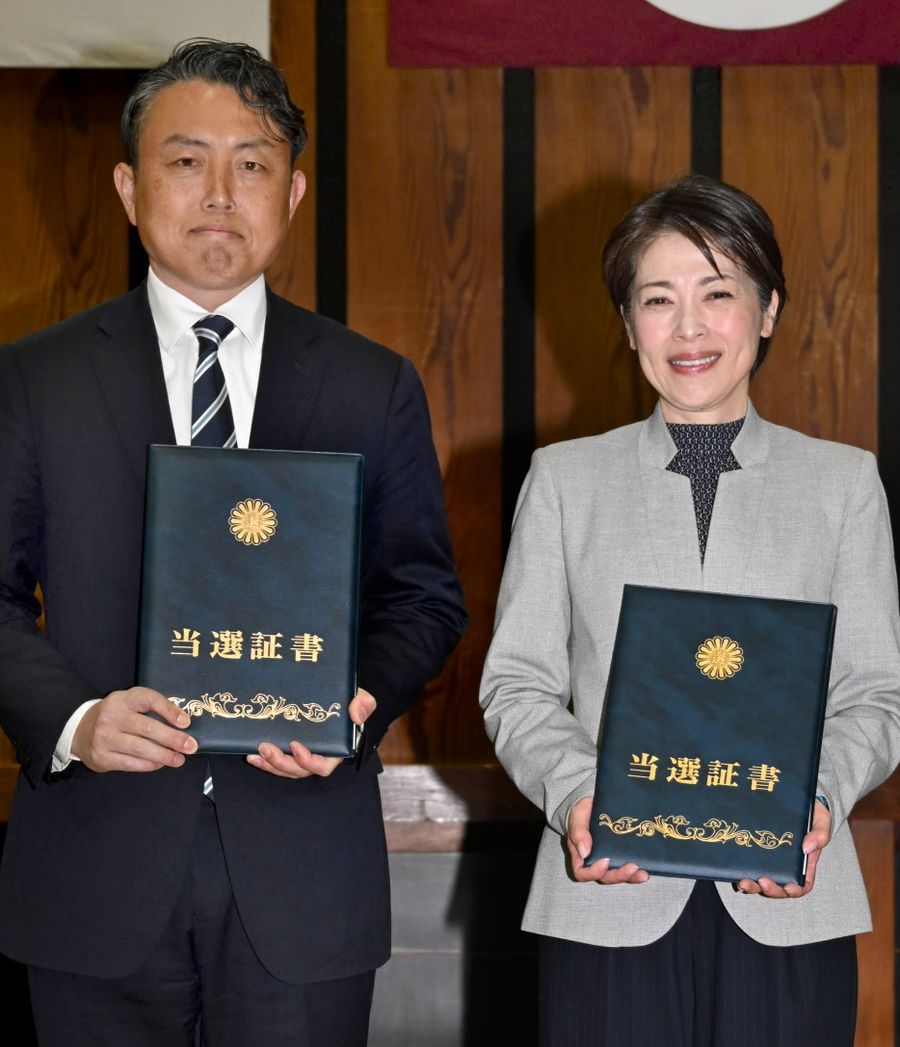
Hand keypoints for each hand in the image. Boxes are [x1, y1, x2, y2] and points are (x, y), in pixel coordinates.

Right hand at [71, 687, 196, 771]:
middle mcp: (111, 716)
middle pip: (147, 728)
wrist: (80, 730)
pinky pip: (130, 763)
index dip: (169, 710)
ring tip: (179, 759)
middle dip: (172, 738)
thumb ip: (151, 709)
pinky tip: (160, 764)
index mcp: (122, 699)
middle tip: (190, 746)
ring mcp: (104, 738)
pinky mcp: (101, 757)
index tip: (186, 722)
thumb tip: (182, 725)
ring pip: (140, 748)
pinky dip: (149, 765)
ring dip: (164, 755)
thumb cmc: (116, 716)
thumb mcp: (130, 704)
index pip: (149, 700)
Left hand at [247, 688, 375, 778]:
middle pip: (298, 771)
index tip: (295, 745)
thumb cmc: (350, 700)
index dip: (308, 760)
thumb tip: (355, 715)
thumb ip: (363, 704)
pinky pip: (276, 762)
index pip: (322, 766)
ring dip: (269, 764)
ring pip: (285, 769)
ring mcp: (301, 754)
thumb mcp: (362, 698)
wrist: (337, 695)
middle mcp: (317, 756)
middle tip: (266, 748)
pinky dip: (264, 760)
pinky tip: (250, 753)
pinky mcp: (288, 749)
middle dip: (281, 763)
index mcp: (336, 750)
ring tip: (254, 752)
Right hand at [566, 795, 649, 883]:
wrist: (593, 804)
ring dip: (631, 876)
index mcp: (580, 855)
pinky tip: (647, 868)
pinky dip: (637, 871)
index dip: (593, 872)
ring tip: (642, 873)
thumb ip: (579, 832)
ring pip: (619, 875)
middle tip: (631, 867)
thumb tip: (584, 852)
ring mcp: (609, 860)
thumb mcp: (577, 817)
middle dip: (619, 875)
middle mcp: (595, 862)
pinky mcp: (621, 855)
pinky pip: (628, 868)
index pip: (582, 873)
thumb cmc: (582, 813)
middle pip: (605, 877)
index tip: (604, 861)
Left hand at [736, 799, 830, 897]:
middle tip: (761, 881)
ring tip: (743, 882)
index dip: (795, 890)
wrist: (797, 800)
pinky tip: (734, 873)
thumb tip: (807, 848)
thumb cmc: (813, 814)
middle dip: (770, 890)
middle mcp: (786, 865)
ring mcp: (770, 859)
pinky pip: (749, 867)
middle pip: (779, 887)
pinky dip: (742, 873)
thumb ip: (820, 834)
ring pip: (762, 881)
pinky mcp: (756, 851)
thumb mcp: (821, 821)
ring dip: (753, 886)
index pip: (802, 884)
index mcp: (804, 863)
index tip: (788, 888)